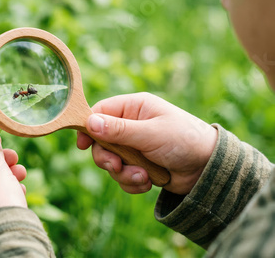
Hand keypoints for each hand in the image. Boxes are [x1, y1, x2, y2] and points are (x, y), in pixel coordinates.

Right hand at [77, 92, 217, 194]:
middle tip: (116, 166)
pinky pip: (122, 176)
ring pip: (110, 162)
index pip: (100, 112)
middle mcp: (131, 125)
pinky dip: (132, 182)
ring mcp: (134, 146)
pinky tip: (148, 182)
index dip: (88, 128)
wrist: (209, 169)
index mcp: (134, 108)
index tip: (82, 145)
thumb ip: (119, 130)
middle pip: (100, 141)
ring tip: (142, 177)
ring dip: (123, 173)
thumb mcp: (150, 134)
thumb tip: (89, 123)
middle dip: (107, 158)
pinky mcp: (139, 165)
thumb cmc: (184, 141)